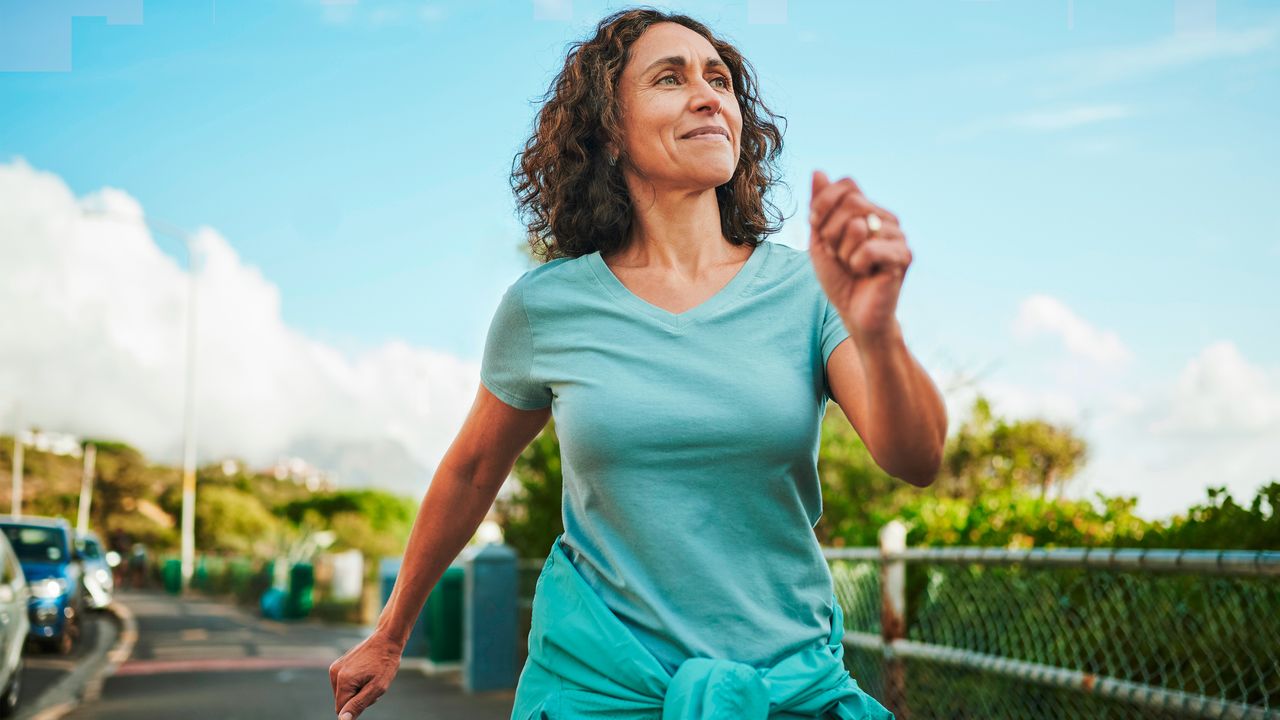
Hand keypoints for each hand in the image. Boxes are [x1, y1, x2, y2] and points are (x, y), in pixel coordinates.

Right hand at [329, 631, 402, 719]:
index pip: (341, 709)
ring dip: (357, 691)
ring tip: (371, 678)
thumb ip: (358, 705)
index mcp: (343, 680)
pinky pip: (344, 683)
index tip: (370, 696)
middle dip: (357, 698)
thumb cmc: (385, 664)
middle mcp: (335, 673)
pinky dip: (355, 683)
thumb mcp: (377, 688)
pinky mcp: (338, 664)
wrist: (387, 639)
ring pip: (343, 693)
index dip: (357, 707)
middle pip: (342, 701)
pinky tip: (366, 673)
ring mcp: (335, 667)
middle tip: (373, 685)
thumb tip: (343, 719)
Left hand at [808, 170, 911, 342]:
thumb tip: (818, 171)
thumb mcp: (820, 240)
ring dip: (843, 252)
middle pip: (851, 201)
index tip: (818, 228)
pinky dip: (857, 265)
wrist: (855, 315)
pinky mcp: (904, 256)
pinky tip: (866, 274)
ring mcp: (898, 235)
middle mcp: (887, 218)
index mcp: (869, 210)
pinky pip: (867, 249)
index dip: (824, 204)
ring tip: (853, 266)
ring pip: (857, 225)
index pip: (846, 184)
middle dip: (831, 232)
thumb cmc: (839, 278)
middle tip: (838, 255)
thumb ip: (819, 207)